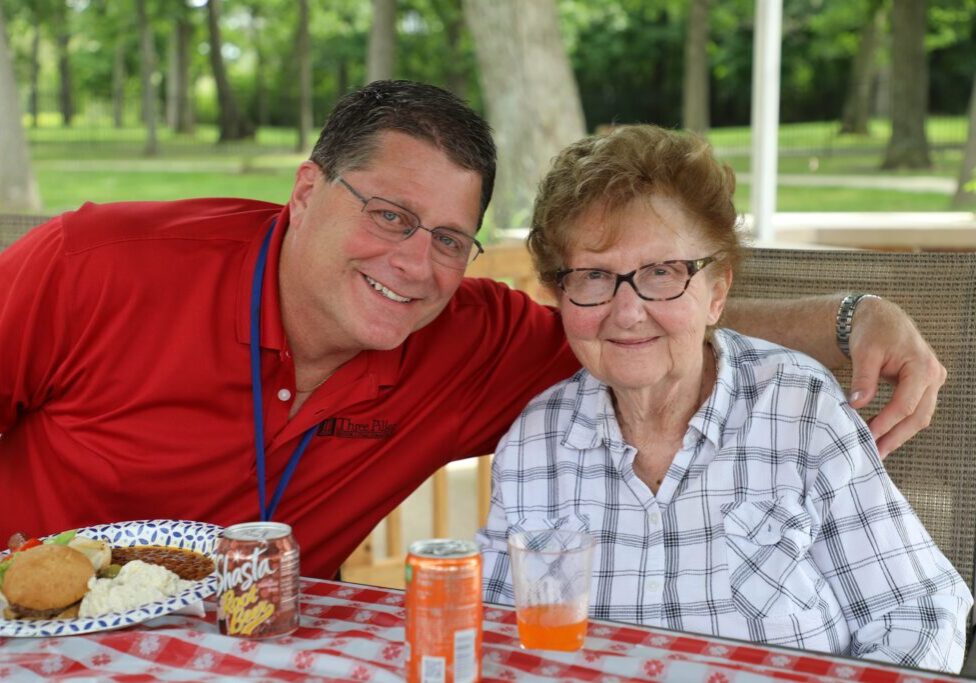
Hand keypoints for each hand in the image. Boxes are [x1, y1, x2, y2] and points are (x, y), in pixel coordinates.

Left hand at [846, 297, 945, 458]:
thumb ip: (863, 379)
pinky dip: (901, 423)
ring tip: (878, 450)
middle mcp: (934, 375)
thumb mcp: (864, 352)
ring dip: (899, 434)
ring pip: (920, 416)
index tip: (867, 436)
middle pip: (918, 416)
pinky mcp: (926, 385)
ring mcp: (933, 381)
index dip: (886, 423)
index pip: (905, 405)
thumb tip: (857, 405)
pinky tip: (883, 434)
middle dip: (895, 437)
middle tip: (875, 454)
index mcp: (922, 367)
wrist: (881, 318)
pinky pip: (916, 409)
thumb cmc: (873, 331)